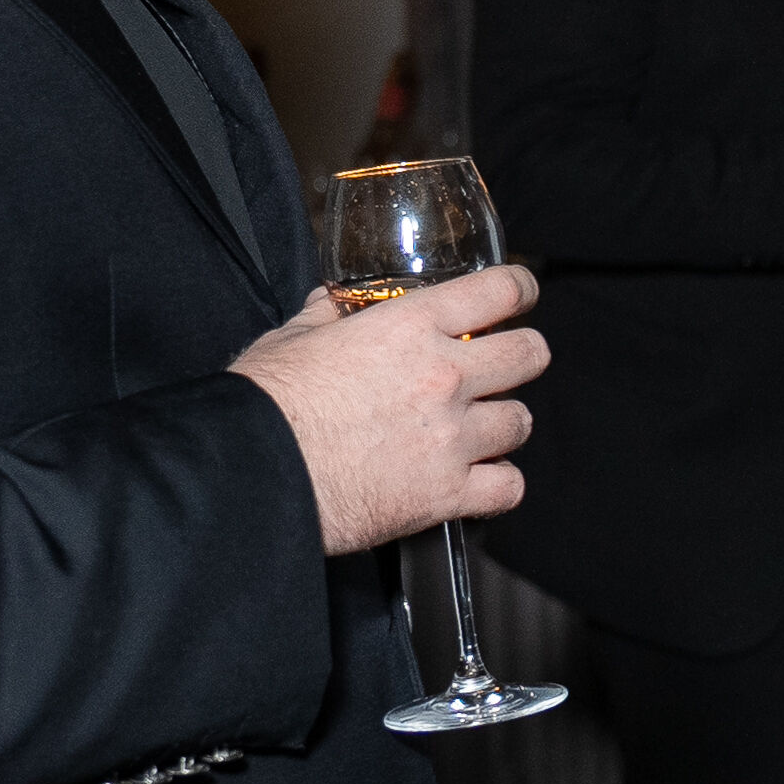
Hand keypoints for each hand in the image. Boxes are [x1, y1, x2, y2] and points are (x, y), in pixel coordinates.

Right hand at [228, 266, 545, 555]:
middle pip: (530, 354)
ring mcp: (450, 437)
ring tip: (481, 428)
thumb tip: (334, 301)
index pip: (499, 291)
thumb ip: (326, 314)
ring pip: (522, 421)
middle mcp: (443, 377)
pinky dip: (500, 485)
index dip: (520, 289)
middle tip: (503, 365)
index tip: (521, 296)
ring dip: (504, 423)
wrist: (253, 473)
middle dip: (522, 356)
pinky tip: (479, 481)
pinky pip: (509, 487)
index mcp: (409, 328)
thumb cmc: (265, 405)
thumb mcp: (291, 337)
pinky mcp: (445, 494)